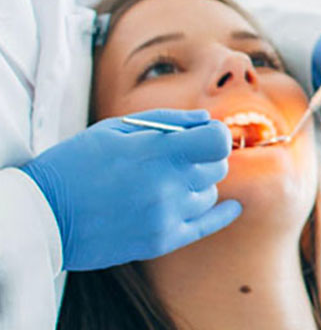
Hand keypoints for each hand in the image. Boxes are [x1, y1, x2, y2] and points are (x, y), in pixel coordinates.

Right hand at [21, 109, 241, 270]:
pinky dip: (222, 213)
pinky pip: (207, 225)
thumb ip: (168, 121)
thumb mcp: (116, 128)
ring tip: (169, 180)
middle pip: (217, 167)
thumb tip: (207, 120)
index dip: (216, 134)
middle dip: (204, 157)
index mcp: (156, 152)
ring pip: (209, 193)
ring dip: (198, 183)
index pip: (217, 140)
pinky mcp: (163, 241)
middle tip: (179, 155)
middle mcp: (167, 187)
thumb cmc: (78, 162)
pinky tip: (232, 206)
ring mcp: (166, 217)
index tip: (205, 135)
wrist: (48, 214)